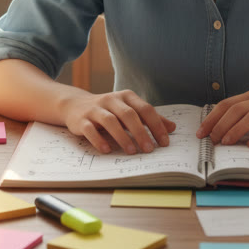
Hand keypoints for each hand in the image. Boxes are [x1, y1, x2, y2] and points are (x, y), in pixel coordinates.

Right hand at [60, 89, 175, 154]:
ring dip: (122, 137)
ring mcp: (95, 109)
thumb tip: (172, 128)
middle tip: (149, 149)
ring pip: (110, 121)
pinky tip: (107, 150)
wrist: (75, 105)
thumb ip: (149, 119)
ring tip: (132, 151)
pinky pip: (90, 130)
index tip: (164, 142)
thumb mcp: (129, 111)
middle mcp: (111, 100)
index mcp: (126, 97)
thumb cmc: (109, 110)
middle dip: (141, 132)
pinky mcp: (81, 120)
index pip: (145, 109)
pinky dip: (99, 140)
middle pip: (129, 114)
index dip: (156, 125)